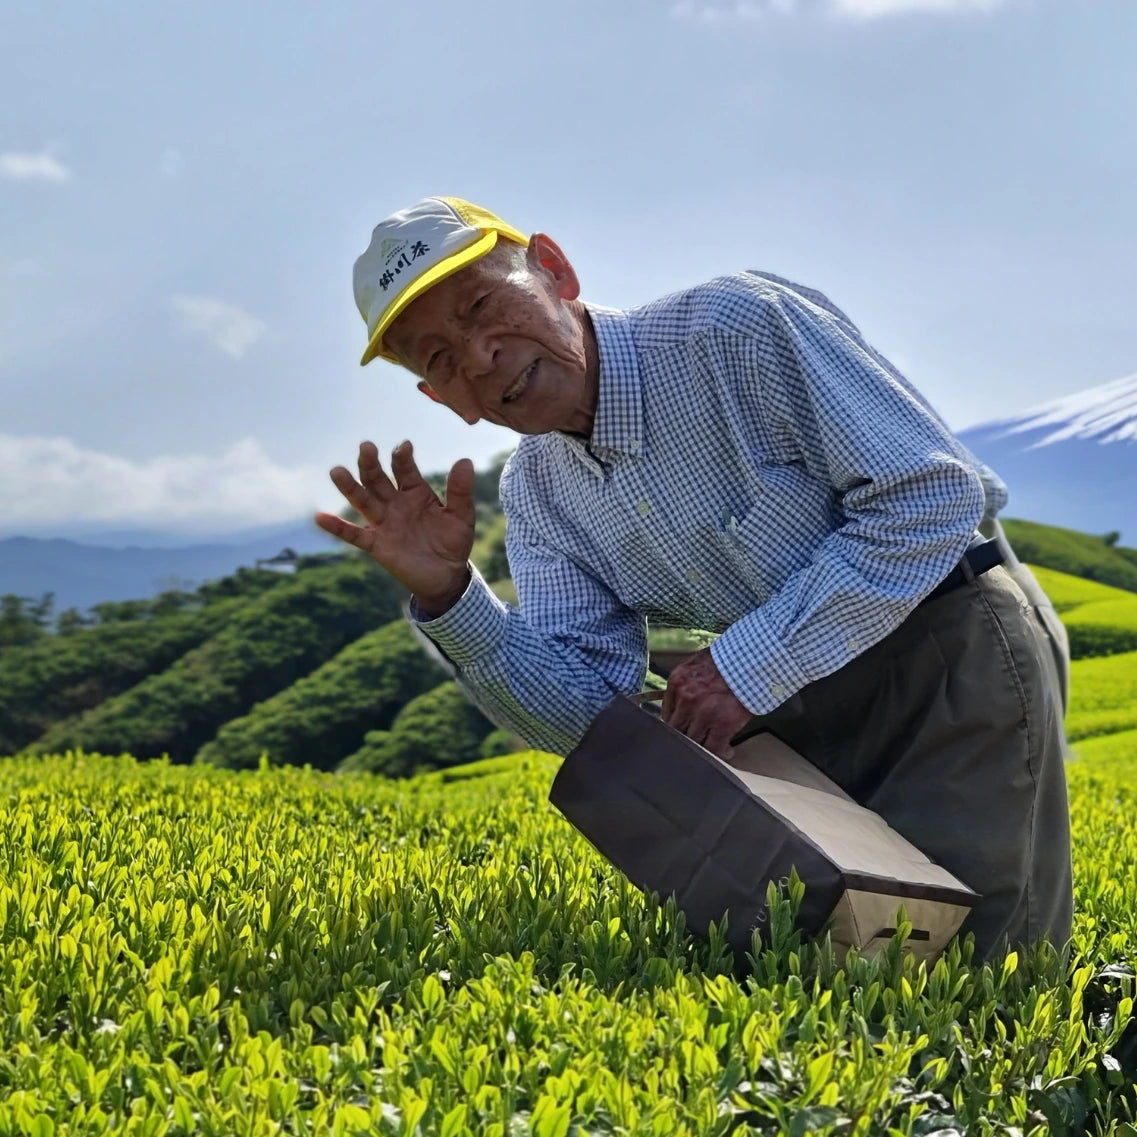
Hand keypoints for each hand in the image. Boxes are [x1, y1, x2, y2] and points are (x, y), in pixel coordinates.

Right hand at [314, 440, 474, 611]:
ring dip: (350, 487)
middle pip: (378, 479)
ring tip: (336, 471)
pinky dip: (337, 527)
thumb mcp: (461, 516)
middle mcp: (395, 503)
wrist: (446, 576)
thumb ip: (460, 491)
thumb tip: (465, 461)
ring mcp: (383, 523)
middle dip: (371, 464)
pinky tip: (320, 517)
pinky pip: (354, 534)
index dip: (403, 457)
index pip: (405, 469)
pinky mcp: (376, 544)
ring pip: (363, 500)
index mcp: (416, 492)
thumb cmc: (453, 542)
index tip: (404, 447)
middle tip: (366, 447)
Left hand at [661, 648, 751, 759]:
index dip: (676, 725)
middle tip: (696, 742)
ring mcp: (704, 713)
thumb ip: (686, 683)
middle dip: (686, 738)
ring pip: (694, 742)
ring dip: (703, 748)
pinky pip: (714, 748)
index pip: (667, 714)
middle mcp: (687, 699)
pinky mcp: (723, 724)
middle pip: (677, 731)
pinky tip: (727, 751)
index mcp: (678, 682)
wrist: (755, 660)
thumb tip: (681, 700)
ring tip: (713, 748)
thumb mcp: (698, 664)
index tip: (683, 730)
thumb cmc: (730, 660)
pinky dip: (721, 753)